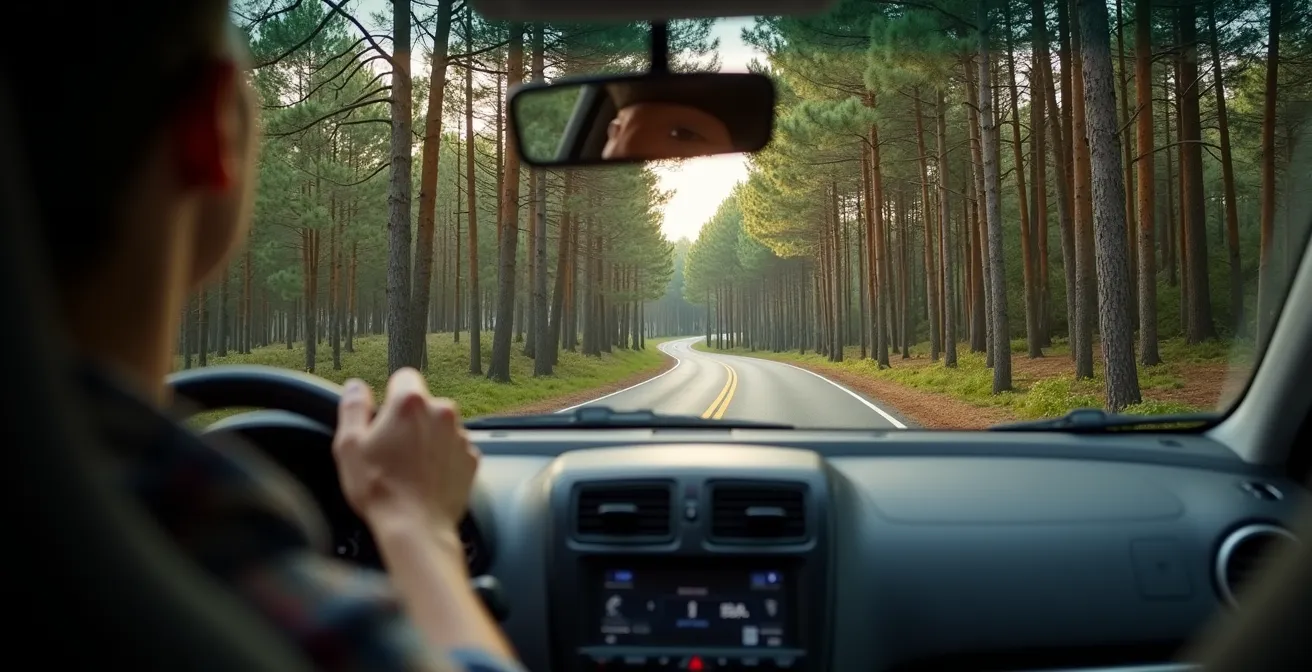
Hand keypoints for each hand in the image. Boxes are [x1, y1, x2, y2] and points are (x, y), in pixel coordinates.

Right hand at [332, 368, 478, 531]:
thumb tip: (356, 386)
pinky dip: (442, 459)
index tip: (382, 417)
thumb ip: (353, 407)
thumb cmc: (379, 488)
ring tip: (409, 469)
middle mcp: (442, 413)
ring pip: (440, 427)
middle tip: (391, 449)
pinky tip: (426, 479)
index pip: (403, 377)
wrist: (415, 528)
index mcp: (410, 403)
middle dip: (409, 420)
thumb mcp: (349, 446)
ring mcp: (460, 436)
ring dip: (427, 439)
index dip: (390, 395)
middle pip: (423, 404)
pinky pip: (454, 450)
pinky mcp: (471, 460)